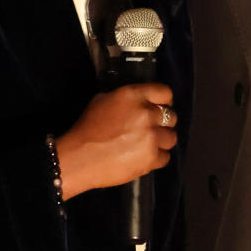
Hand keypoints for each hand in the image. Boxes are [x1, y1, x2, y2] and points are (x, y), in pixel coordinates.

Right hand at [54, 84, 176, 197]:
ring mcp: (151, 137)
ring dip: (161, 141)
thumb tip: (138, 101)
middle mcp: (146, 114)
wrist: (79, 158)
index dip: (164, 100)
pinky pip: (165, 157)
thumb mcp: (102, 100)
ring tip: (147, 145)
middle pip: (171, 116)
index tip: (160, 107)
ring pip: (171, 138)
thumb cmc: (86, 129)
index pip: (165, 91)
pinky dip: (156, 158)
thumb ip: (126, 98)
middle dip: (162, 123)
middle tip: (150, 129)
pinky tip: (143, 157)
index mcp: (133, 96)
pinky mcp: (151, 158)